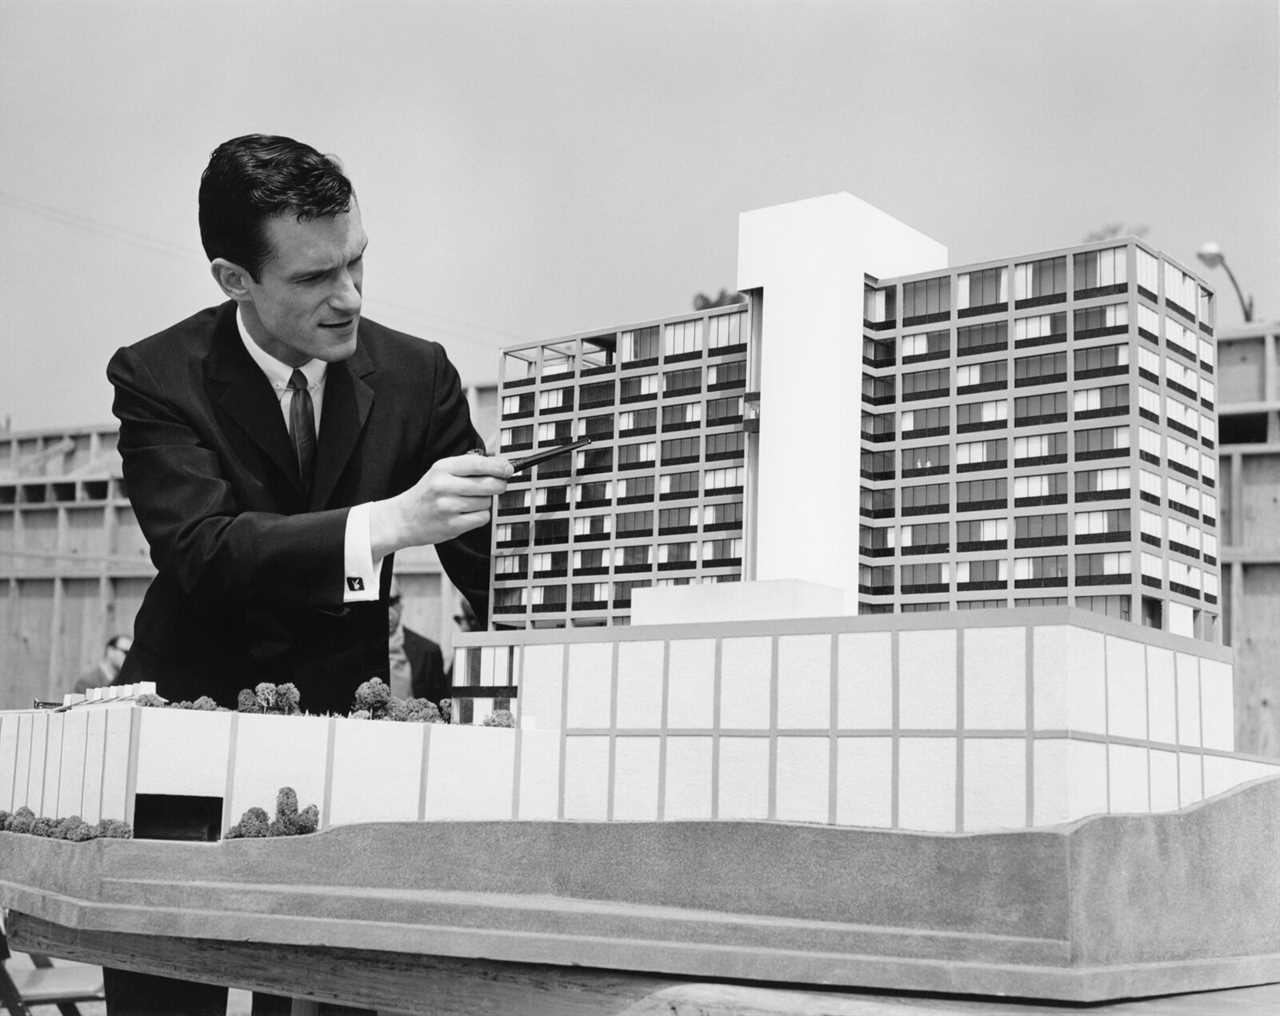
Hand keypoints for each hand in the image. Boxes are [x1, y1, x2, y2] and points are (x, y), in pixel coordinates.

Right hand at [370, 452, 512, 556]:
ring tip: (470, 502)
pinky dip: (480, 516)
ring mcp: (448, 507)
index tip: (509, 469)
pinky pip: (482, 518)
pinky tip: (467, 514)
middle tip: (498, 485)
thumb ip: (467, 467)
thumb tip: (499, 465)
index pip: (478, 464)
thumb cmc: (427, 493)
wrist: (403, 519)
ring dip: (485, 502)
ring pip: (487, 502)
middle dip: (499, 485)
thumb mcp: (441, 472)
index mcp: (442, 468)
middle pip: (489, 484)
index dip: (498, 466)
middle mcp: (444, 486)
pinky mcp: (452, 525)